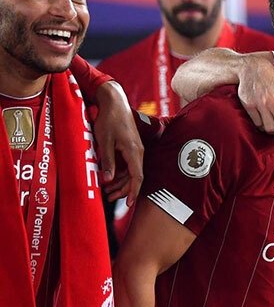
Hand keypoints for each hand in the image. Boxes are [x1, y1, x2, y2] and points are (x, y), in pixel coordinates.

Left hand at [92, 82, 144, 204]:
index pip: (137, 177)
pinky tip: (109, 177)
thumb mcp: (104, 141)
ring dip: (120, 182)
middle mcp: (138, 152)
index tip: (128, 204)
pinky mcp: (130, 147)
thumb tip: (108, 179)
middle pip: (134, 177)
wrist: (115, 102)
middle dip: (123, 190)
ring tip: (107, 191)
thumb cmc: (109, 119)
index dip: (133, 192)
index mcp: (133, 151)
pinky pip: (128, 164)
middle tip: (110, 199)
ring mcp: (135, 149)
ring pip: (131, 172)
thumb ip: (108, 161)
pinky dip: (119, 173)